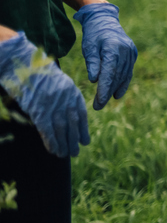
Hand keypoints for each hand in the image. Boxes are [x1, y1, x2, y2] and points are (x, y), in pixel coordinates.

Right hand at [0, 32, 90, 157]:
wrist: (26, 67)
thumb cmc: (42, 75)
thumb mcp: (60, 84)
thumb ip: (66, 98)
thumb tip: (69, 116)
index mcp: (73, 93)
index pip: (81, 115)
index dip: (83, 130)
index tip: (85, 141)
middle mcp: (66, 101)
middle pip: (73, 125)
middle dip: (74, 140)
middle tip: (75, 152)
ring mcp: (53, 107)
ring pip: (61, 130)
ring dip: (64, 145)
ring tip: (65, 155)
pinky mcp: (39, 112)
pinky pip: (47, 131)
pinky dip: (51, 142)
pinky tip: (53, 150)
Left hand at [74, 2, 137, 109]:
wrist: (105, 20)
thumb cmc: (93, 35)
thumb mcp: (88, 47)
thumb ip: (92, 63)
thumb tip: (94, 80)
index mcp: (113, 47)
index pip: (109, 73)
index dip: (104, 90)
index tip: (98, 103)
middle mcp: (125, 50)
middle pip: (117, 76)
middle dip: (107, 92)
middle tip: (98, 106)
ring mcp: (131, 52)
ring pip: (123, 75)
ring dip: (114, 89)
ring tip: (104, 101)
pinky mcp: (132, 54)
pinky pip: (128, 71)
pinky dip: (123, 83)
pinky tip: (117, 94)